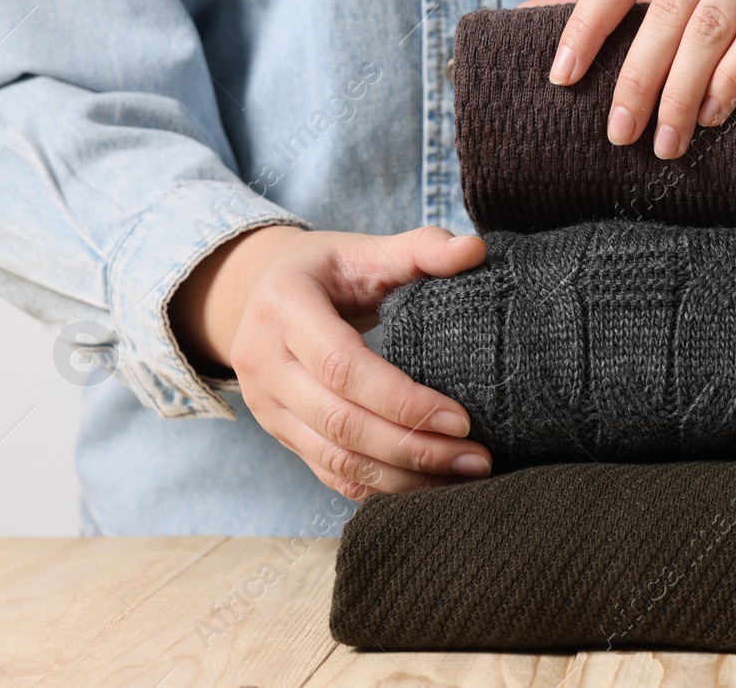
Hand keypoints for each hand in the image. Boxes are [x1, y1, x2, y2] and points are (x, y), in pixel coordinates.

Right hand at [171, 223, 492, 499]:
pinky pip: (330, 474)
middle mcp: (264, 363)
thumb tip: (476, 249)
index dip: (403, 400)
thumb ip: (421, 248)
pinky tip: (429, 487)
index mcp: (283, 308)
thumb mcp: (364, 249)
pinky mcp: (280, 434)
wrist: (258, 293)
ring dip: (403, 476)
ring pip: (335, 460)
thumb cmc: (325, 270)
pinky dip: (381, 488)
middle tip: (477, 458)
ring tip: (465, 475)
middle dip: (413, 447)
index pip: (342, 368)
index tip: (463, 418)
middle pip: (340, 423)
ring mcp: (267, 406)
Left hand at [525, 0, 735, 158]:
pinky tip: (714, 114)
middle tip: (620, 134)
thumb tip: (526, 16)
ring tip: (668, 141)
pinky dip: (731, 79)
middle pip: (668, 2)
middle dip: (638, 76)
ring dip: (682, 92)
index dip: (587, 24)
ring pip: (711, 23)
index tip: (561, 80)